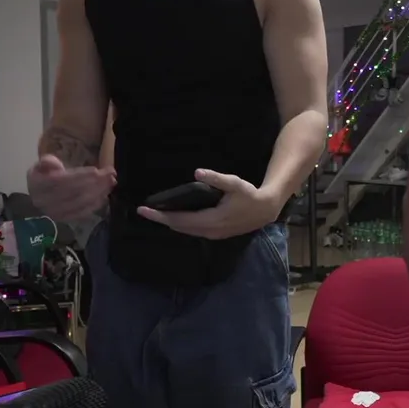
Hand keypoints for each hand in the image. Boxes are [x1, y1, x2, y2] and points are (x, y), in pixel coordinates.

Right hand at [26, 155, 115, 221]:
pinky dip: (96, 203)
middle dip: (95, 183)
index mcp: (37, 185)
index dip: (80, 176)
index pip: (61, 181)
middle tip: (110, 174)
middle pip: (74, 192)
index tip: (97, 170)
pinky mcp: (65, 220)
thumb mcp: (41, 165)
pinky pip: (83, 213)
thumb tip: (55, 164)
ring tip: (111, 182)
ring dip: (99, 192)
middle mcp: (45, 201)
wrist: (39, 196)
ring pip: (81, 203)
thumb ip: (46, 161)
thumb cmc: (43, 176)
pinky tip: (105, 194)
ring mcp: (55, 213)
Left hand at [136, 169, 282, 239]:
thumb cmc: (249, 195)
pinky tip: (176, 218)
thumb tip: (196, 172)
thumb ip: (216, 178)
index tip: (143, 210)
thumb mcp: (234, 183)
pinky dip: (181, 225)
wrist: (265, 210)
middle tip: (144, 211)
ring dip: (170, 224)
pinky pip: (192, 231)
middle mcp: (209, 231)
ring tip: (157, 214)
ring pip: (185, 231)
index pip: (179, 220)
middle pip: (179, 228)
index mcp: (211, 219)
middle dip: (161, 220)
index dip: (160, 216)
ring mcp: (213, 235)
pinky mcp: (216, 235)